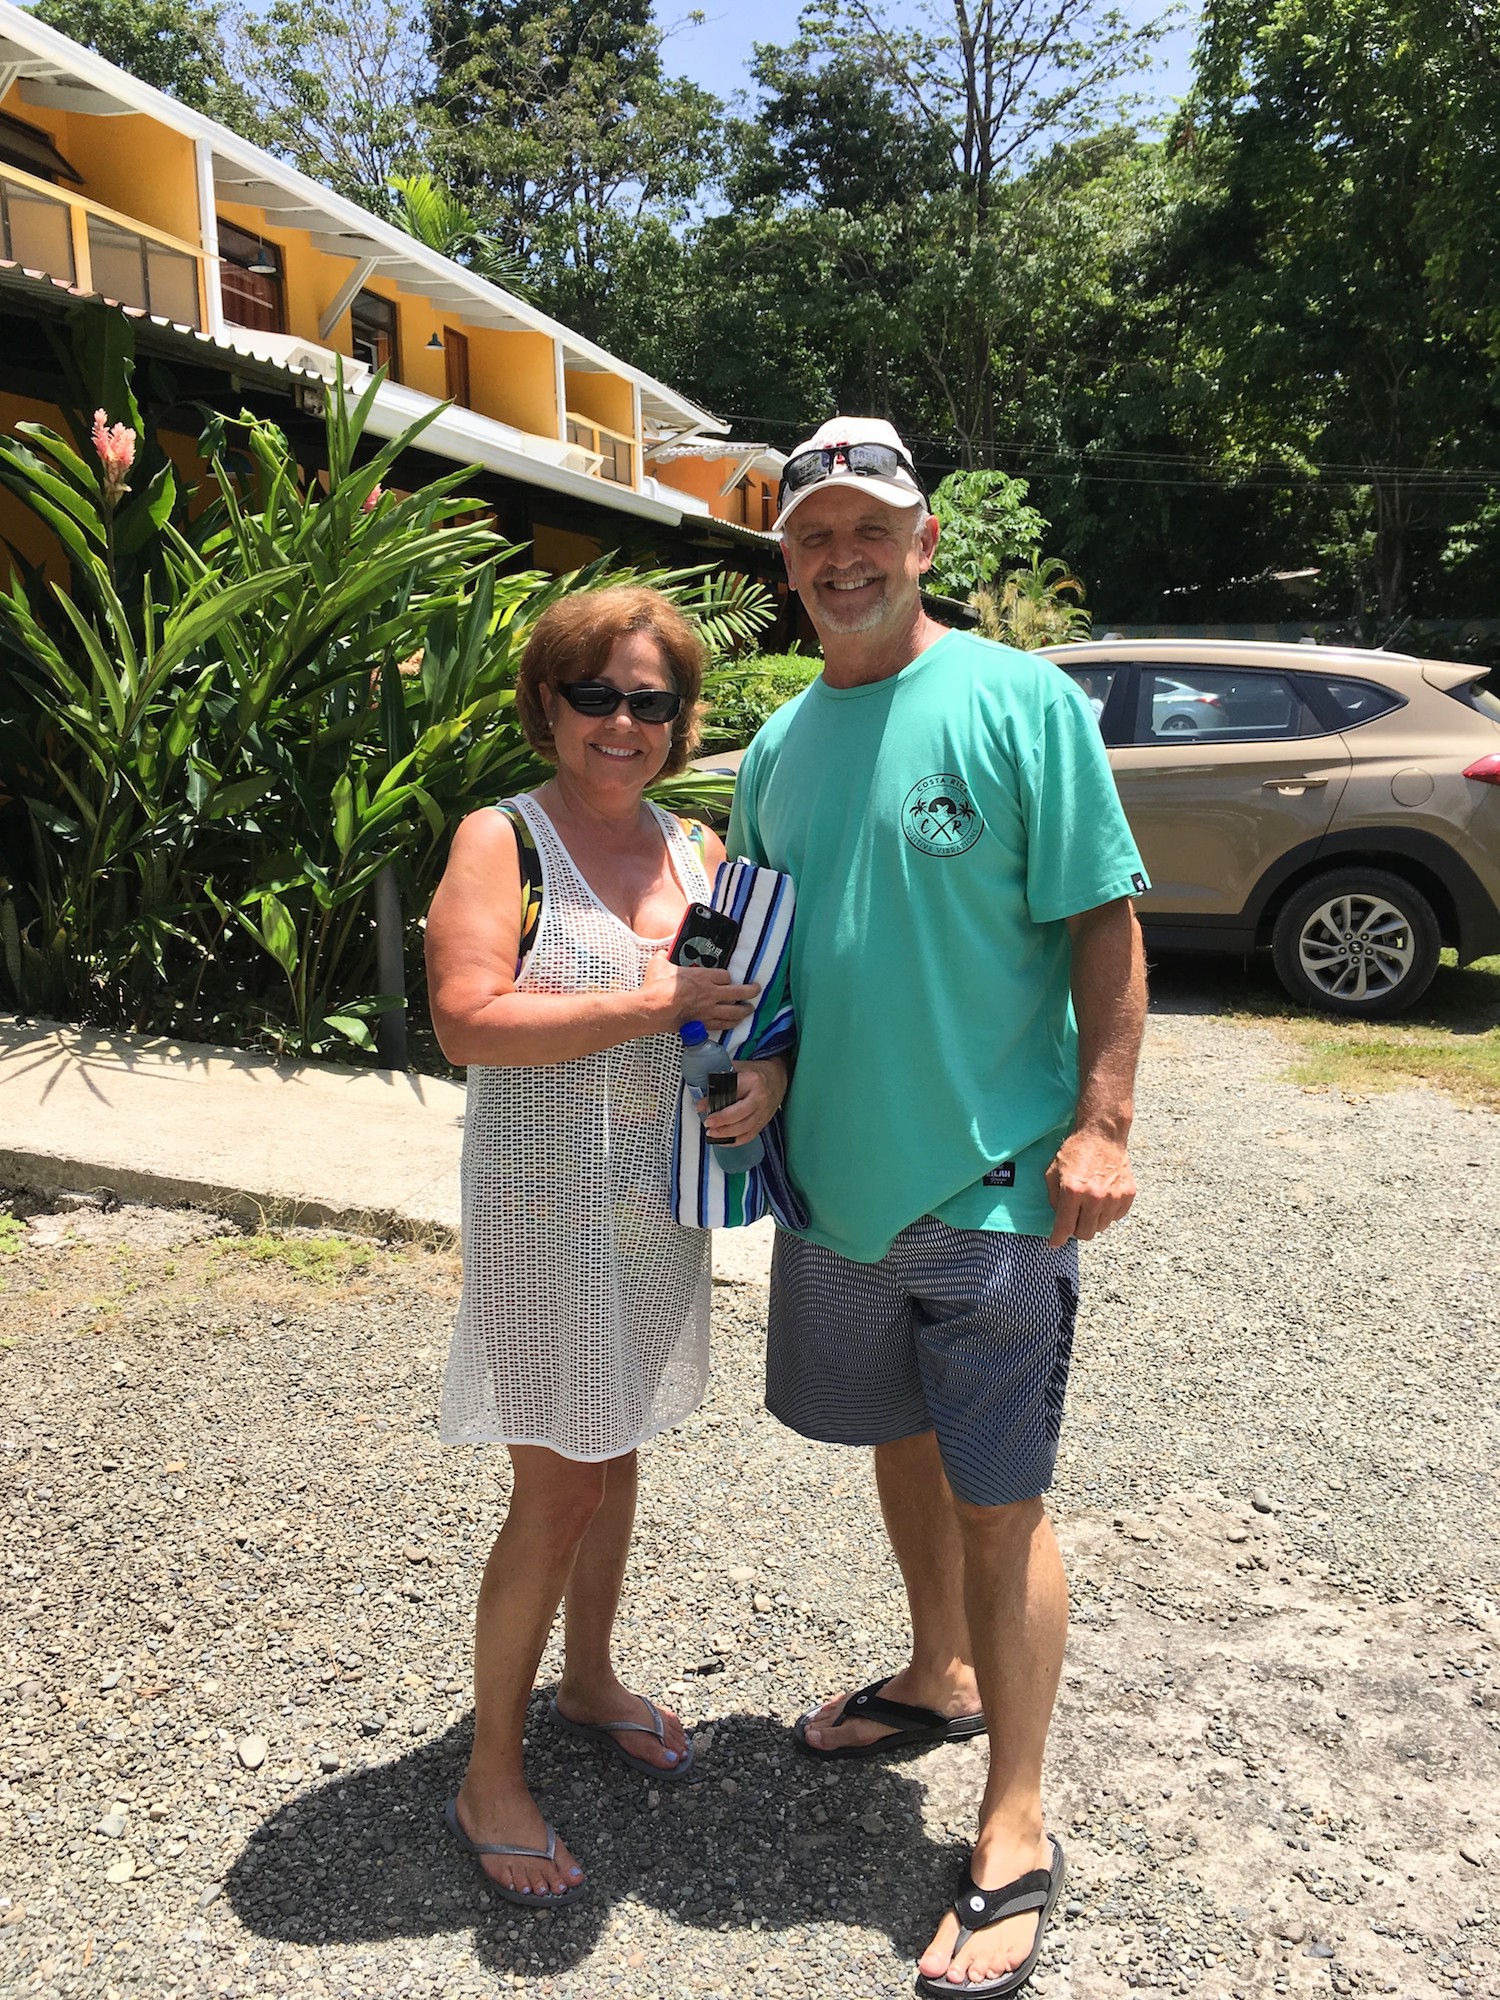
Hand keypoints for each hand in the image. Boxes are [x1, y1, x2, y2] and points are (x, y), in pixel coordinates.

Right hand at [639, 951, 758, 1033]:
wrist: (653, 1009)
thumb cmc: (656, 986)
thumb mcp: (659, 964)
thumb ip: (664, 957)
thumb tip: (662, 952)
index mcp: (702, 976)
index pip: (725, 975)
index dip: (728, 976)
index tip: (727, 978)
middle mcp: (710, 993)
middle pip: (738, 992)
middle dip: (750, 991)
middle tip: (757, 990)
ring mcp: (708, 1010)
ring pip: (734, 1011)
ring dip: (744, 1010)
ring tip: (750, 1009)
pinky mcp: (702, 1024)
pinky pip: (722, 1025)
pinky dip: (731, 1024)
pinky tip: (736, 1023)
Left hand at [701, 1056, 788, 1145]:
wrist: (777, 1078)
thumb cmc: (755, 1073)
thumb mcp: (737, 1069)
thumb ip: (719, 1082)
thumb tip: (701, 1102)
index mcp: (753, 1081)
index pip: (732, 1092)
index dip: (715, 1101)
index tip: (701, 1106)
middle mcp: (760, 1098)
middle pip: (741, 1114)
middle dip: (722, 1121)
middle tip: (708, 1123)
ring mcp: (763, 1112)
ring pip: (745, 1128)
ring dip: (726, 1133)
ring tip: (712, 1133)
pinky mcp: (763, 1123)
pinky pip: (749, 1136)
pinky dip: (735, 1141)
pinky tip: (722, 1140)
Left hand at [1044, 1128, 1135, 1246]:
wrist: (1102, 1134)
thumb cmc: (1075, 1152)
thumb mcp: (1052, 1172)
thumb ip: (1054, 1200)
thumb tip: (1059, 1221)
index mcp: (1073, 1191)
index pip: (1065, 1227)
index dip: (1057, 1239)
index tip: (1054, 1244)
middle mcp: (1095, 1197)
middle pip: (1085, 1233)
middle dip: (1076, 1229)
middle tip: (1074, 1217)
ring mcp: (1114, 1196)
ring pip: (1101, 1227)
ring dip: (1093, 1220)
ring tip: (1089, 1202)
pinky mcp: (1128, 1194)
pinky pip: (1116, 1217)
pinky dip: (1108, 1212)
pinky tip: (1103, 1197)